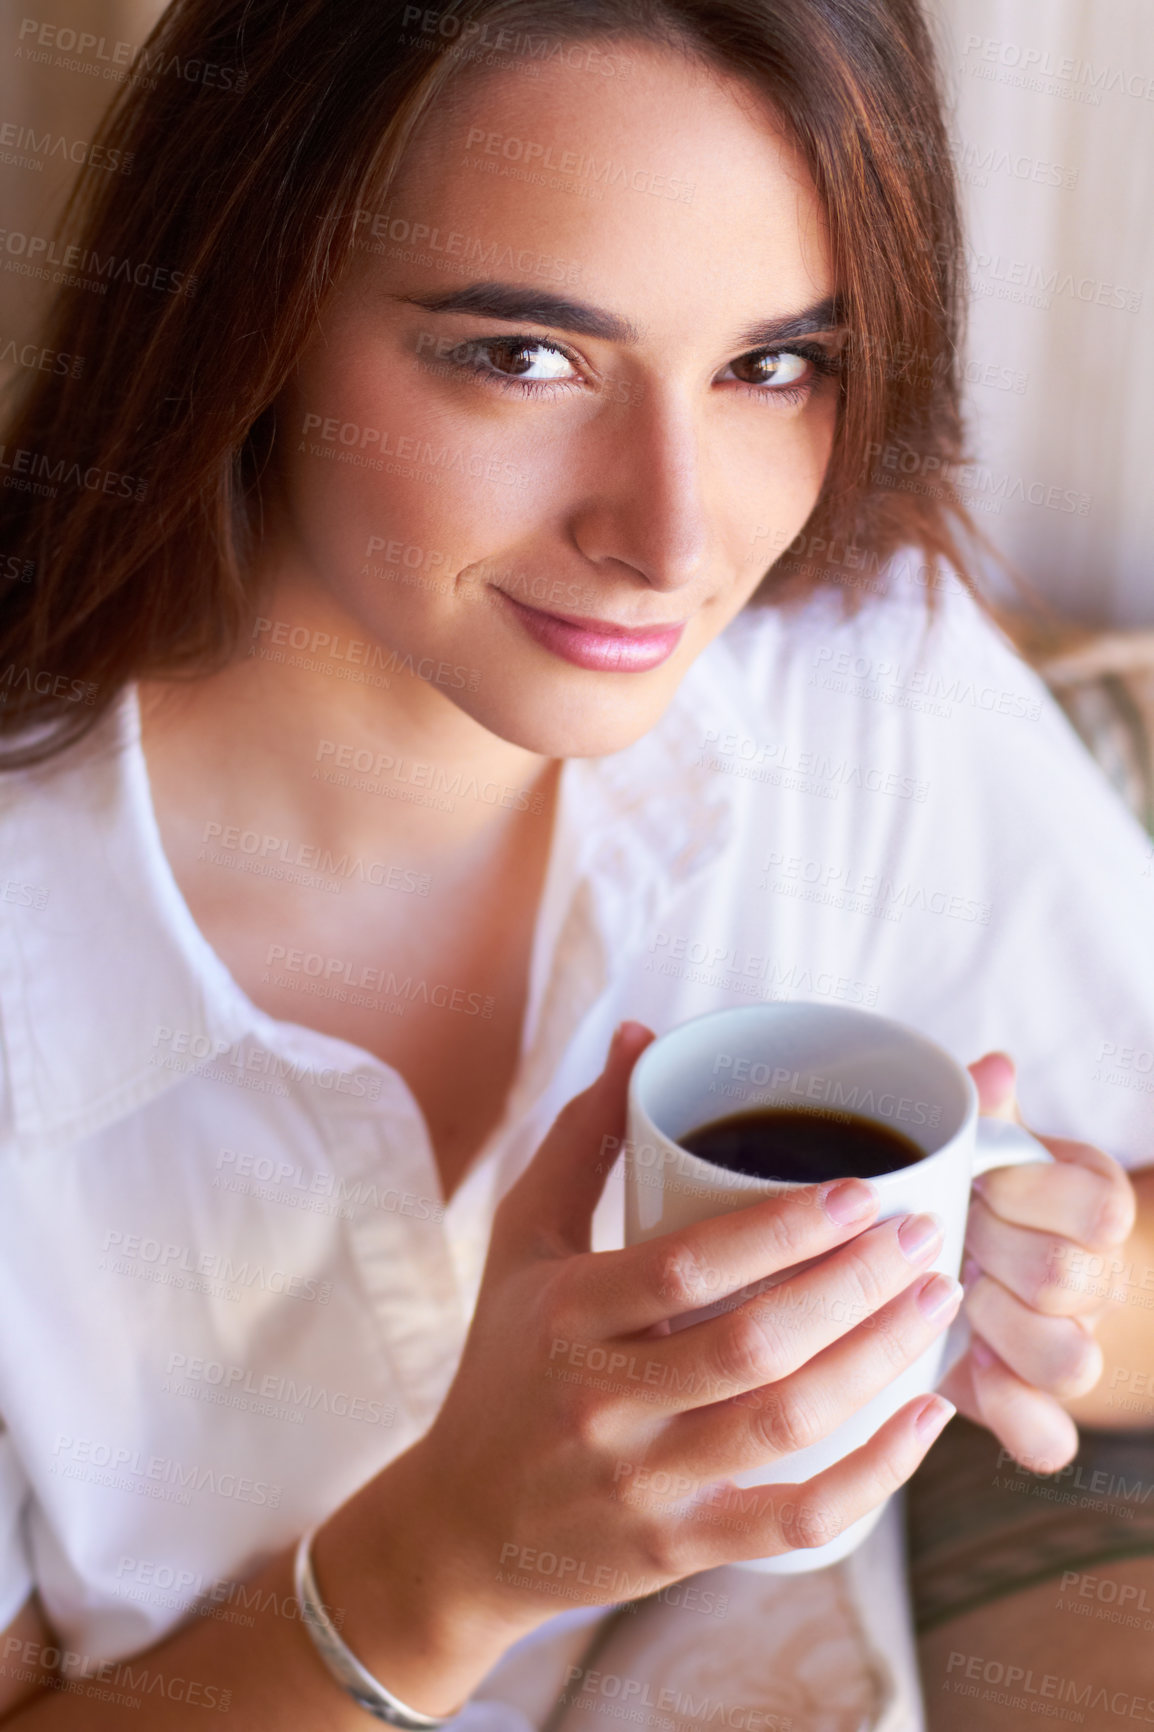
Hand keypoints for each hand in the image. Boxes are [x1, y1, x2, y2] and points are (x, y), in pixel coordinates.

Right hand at [403, 1021, 959, 1642]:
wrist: (462, 1529)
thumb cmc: (506, 1363)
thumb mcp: (522, 1241)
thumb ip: (582, 1138)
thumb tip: (640, 1035)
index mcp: (565, 1315)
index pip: (683, 1268)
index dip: (780, 1229)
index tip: (861, 1189)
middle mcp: (602, 1403)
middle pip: (751, 1345)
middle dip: (854, 1287)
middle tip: (923, 1237)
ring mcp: (643, 1484)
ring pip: (784, 1426)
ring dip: (877, 1360)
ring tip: (936, 1300)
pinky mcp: (679, 1549)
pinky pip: (795, 1523)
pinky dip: (873, 1475)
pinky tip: (925, 1416)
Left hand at [938, 1052, 1135, 1469]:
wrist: (988, 1262)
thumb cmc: (979, 1189)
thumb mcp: (984, 1142)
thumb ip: (984, 1110)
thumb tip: (990, 1067)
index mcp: (1093, 1203)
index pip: (1100, 1207)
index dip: (1026, 1194)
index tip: (973, 1181)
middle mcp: (1098, 1280)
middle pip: (1071, 1279)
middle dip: (991, 1252)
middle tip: (944, 1236)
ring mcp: (1073, 1348)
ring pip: (1071, 1363)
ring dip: (998, 1330)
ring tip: (951, 1301)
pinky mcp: (1036, 1410)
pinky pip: (1048, 1439)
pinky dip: (1008, 1414)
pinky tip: (968, 1372)